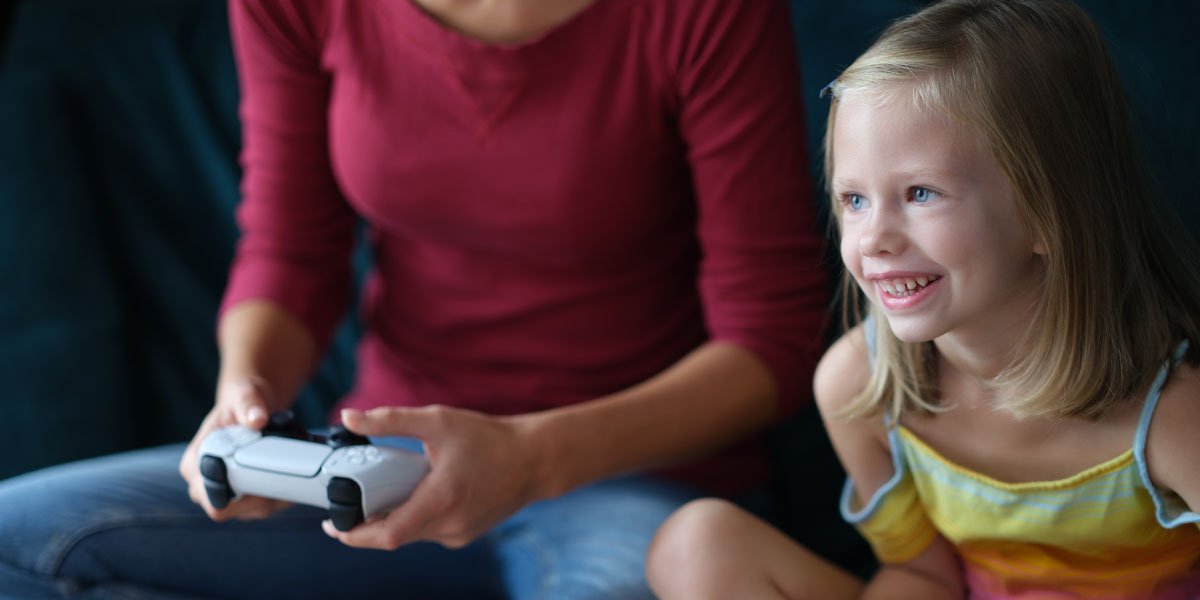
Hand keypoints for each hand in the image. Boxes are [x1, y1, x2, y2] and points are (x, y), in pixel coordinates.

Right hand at [179, 376, 292, 520]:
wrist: (253, 405)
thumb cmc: (242, 402)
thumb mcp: (244, 396)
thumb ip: (248, 405)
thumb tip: (257, 419)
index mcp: (196, 463)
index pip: (208, 496)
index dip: (233, 495)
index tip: (259, 478)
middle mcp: (206, 483)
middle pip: (232, 510)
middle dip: (261, 496)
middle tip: (284, 474)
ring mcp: (228, 492)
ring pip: (254, 511)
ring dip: (276, 495)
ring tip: (291, 471)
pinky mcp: (247, 495)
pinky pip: (266, 506)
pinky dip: (282, 494)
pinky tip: (293, 476)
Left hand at [322, 405, 542, 549]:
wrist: (534, 459)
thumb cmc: (489, 438)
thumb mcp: (437, 421)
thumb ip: (390, 421)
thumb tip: (349, 418)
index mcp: (441, 500)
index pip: (387, 535)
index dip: (354, 535)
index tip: (332, 525)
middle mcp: (449, 525)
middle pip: (393, 535)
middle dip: (369, 521)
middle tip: (352, 501)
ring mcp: (458, 534)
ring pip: (411, 534)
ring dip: (393, 517)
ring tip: (388, 490)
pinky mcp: (464, 534)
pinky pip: (428, 531)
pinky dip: (415, 516)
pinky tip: (417, 493)